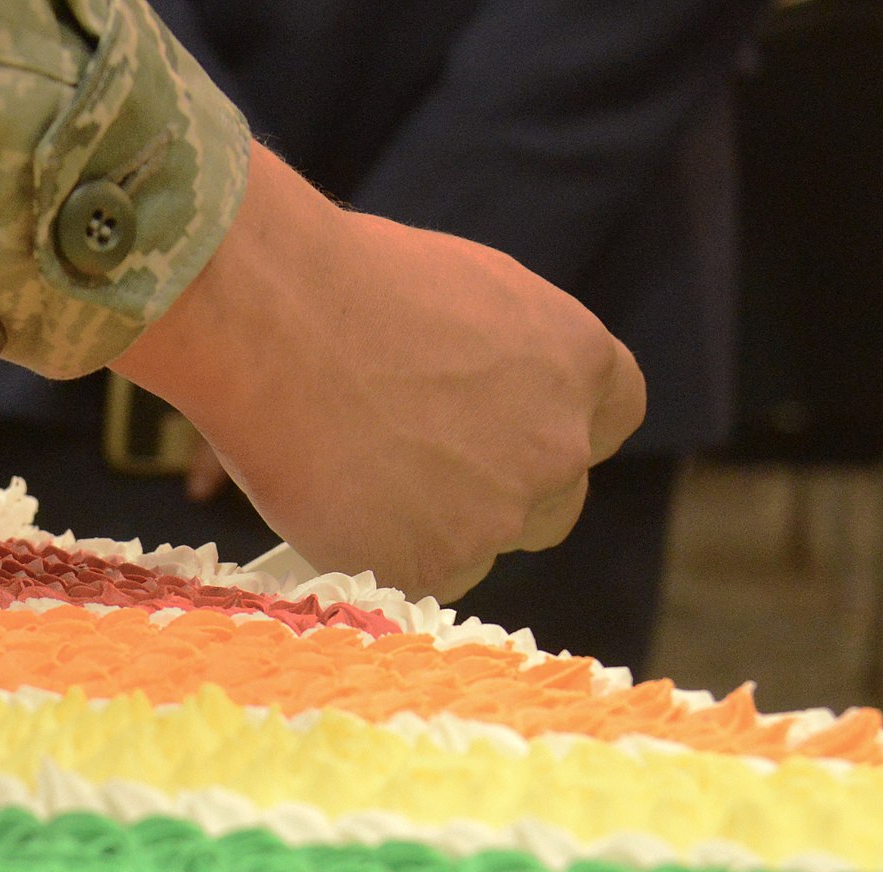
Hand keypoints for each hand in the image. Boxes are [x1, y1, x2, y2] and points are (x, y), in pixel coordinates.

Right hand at [114, 144, 643, 602]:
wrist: (271, 316)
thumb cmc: (347, 282)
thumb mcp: (466, 297)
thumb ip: (507, 361)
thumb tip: (489, 401)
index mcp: (579, 361)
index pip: (611, 419)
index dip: (557, 427)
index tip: (512, 430)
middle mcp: (559, 447)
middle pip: (555, 500)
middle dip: (501, 493)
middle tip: (421, 468)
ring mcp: (499, 516)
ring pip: (483, 545)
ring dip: (436, 527)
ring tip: (356, 473)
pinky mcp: (434, 568)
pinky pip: (419, 579)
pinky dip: (380, 556)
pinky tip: (334, 503)